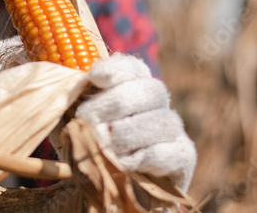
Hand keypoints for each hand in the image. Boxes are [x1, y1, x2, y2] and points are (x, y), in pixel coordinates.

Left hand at [75, 53, 196, 190]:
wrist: (105, 188)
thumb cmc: (86, 150)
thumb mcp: (73, 123)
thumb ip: (75, 104)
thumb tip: (74, 83)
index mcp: (130, 87)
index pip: (132, 68)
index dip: (116, 69)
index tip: (94, 78)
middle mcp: (157, 104)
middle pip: (151, 90)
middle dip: (116, 103)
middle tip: (87, 120)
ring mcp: (172, 130)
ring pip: (164, 121)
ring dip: (129, 134)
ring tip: (104, 147)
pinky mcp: (183, 158)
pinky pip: (174, 152)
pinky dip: (147, 157)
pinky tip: (124, 164)